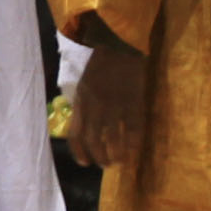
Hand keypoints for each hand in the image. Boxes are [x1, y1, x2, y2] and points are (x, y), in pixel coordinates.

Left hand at [71, 32, 148, 167]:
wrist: (120, 45)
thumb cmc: (101, 64)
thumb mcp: (84, 83)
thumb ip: (82, 104)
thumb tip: (82, 126)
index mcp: (81, 101)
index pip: (76, 134)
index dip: (80, 152)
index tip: (85, 162)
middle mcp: (95, 106)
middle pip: (93, 141)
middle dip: (98, 157)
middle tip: (104, 164)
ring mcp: (115, 105)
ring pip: (112, 139)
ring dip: (115, 155)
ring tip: (118, 161)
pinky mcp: (133, 102)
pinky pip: (133, 129)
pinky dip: (133, 143)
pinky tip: (134, 151)